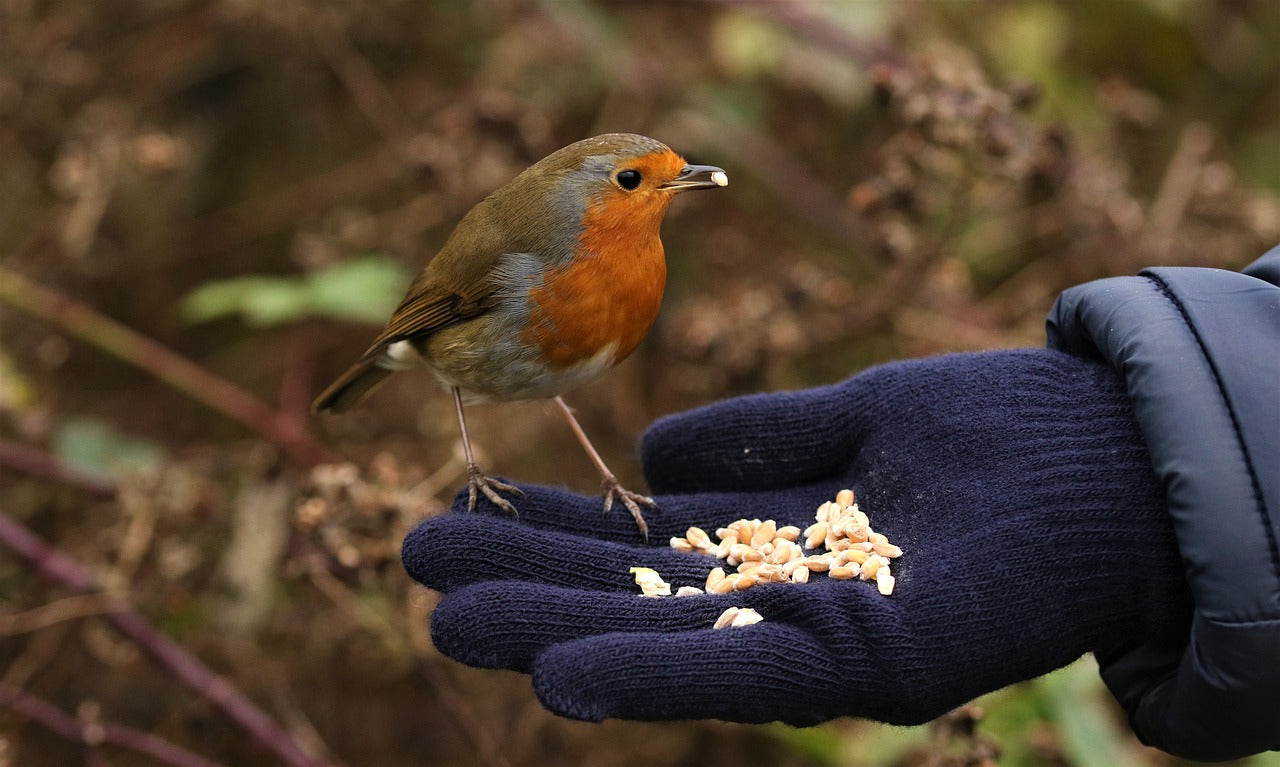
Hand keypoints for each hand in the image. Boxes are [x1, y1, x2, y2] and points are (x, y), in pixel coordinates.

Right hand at [402, 349, 1189, 724]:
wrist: (1123, 455)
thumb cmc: (999, 432)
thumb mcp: (857, 417)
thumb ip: (758, 440)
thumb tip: (649, 459)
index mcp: (782, 542)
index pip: (645, 547)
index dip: (552, 539)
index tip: (462, 520)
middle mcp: (794, 603)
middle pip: (639, 599)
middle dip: (528, 589)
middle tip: (415, 576)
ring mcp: (835, 640)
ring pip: (674, 644)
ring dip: (561, 638)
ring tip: (451, 626)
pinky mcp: (887, 668)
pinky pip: (752, 676)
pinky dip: (655, 679)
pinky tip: (563, 678)